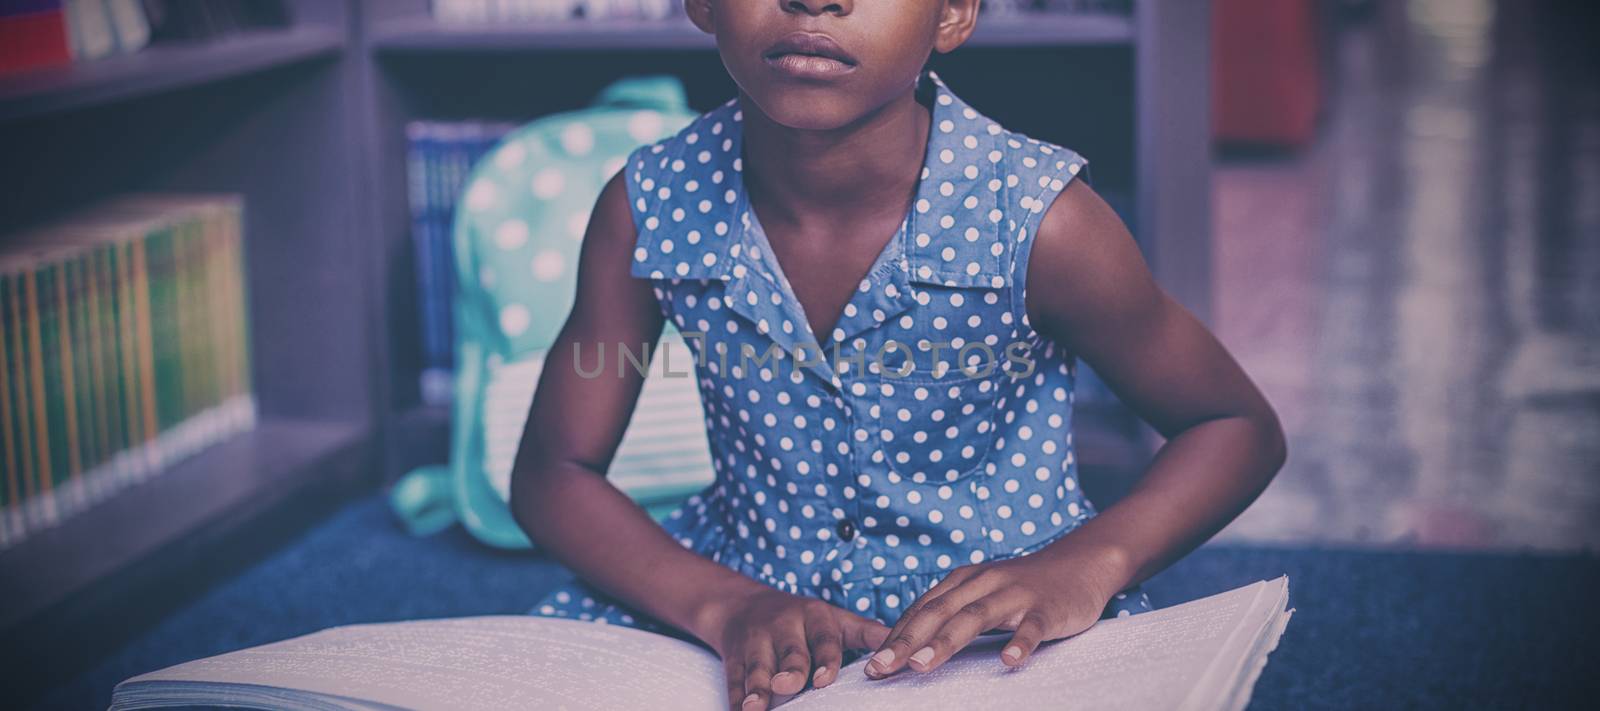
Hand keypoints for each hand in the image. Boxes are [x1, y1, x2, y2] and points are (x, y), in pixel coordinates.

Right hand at [701, 588, 890, 709]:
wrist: (743, 605)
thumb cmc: (805, 621)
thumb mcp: (837, 620)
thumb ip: (869, 635)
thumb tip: (909, 648)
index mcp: (816, 618)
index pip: (825, 638)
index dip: (826, 658)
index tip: (826, 679)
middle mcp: (785, 627)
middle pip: (790, 652)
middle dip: (791, 670)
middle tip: (790, 685)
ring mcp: (756, 643)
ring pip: (757, 667)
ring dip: (757, 688)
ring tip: (756, 707)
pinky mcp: (733, 658)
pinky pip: (733, 679)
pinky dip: (735, 698)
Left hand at [863, 543, 1124, 677]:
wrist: (1080, 564)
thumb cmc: (1022, 588)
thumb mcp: (980, 594)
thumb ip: (949, 614)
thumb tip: (908, 645)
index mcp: (962, 582)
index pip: (920, 611)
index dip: (893, 637)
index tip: (870, 665)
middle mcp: (983, 583)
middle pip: (937, 613)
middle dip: (905, 642)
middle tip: (879, 669)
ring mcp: (1015, 594)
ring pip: (975, 617)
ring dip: (945, 641)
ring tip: (921, 665)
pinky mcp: (1046, 608)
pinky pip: (1031, 626)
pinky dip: (1019, 642)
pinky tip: (1008, 661)